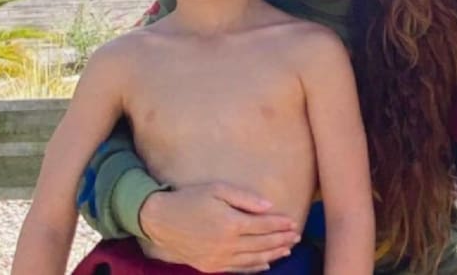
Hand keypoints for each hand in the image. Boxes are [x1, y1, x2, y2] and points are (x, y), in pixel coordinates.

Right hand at [139, 182, 300, 272]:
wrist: (160, 221)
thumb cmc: (190, 199)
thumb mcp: (218, 190)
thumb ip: (245, 198)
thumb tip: (269, 206)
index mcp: (231, 223)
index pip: (263, 225)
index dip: (280, 224)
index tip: (294, 222)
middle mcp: (227, 244)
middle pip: (262, 244)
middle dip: (282, 239)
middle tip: (297, 236)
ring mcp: (219, 258)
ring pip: (254, 259)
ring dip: (273, 254)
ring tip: (288, 248)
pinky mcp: (211, 266)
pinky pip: (238, 269)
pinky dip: (255, 267)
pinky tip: (266, 263)